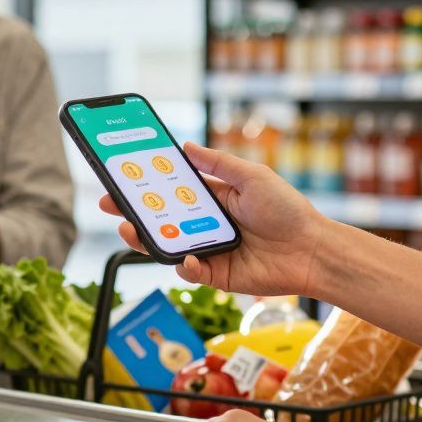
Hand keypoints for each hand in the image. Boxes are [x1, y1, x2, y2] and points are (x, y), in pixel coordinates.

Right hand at [99, 142, 328, 296]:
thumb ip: (218, 163)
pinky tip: (185, 256)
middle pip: (161, 219)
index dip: (147, 185)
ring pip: (168, 246)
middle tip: (110, 205)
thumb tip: (186, 146)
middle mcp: (206, 224)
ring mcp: (209, 250)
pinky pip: (190, 271)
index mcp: (213, 199)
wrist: (312, 250)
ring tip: (129, 229)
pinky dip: (184, 265)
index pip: (172, 191)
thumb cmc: (287, 210)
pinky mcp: (216, 275)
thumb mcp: (252, 176)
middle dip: (132, 212)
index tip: (122, 177)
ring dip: (145, 239)